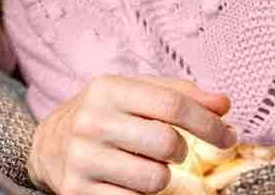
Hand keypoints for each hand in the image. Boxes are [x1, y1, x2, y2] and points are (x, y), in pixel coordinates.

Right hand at [28, 75, 236, 194]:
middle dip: (181, 151)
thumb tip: (223, 103)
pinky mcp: (79, 191)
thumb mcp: (130, 93)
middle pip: (167, 143)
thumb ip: (176, 93)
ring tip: (146, 166)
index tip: (228, 136)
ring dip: (162, 177)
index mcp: (106, 89)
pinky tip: (130, 183)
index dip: (208, 122)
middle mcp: (91, 120)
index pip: (171, 103)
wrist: (47, 146)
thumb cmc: (102, 115)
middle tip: (175, 151)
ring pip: (155, 178)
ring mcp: (83, 157)